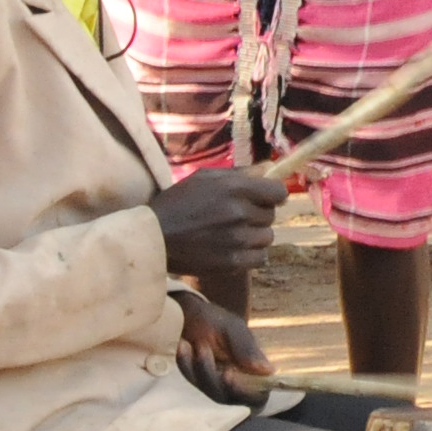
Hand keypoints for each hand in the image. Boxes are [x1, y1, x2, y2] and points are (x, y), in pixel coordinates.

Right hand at [150, 164, 284, 281]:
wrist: (153, 238)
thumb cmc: (177, 204)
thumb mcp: (204, 178)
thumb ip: (239, 173)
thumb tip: (269, 167)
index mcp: (234, 188)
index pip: (278, 192)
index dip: (272, 195)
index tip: (264, 199)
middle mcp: (240, 213)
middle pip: (271, 215)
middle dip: (257, 215)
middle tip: (235, 218)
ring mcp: (237, 239)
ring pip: (267, 237)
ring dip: (254, 236)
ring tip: (231, 235)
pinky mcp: (232, 262)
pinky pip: (260, 258)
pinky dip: (250, 255)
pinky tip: (232, 250)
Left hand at [170, 286, 268, 400]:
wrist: (191, 316)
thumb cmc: (218, 321)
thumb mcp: (234, 329)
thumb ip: (247, 349)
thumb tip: (267, 371)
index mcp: (256, 373)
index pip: (258, 396)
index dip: (245, 392)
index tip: (228, 374)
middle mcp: (238, 384)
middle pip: (228, 398)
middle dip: (211, 374)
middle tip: (203, 348)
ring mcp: (217, 386)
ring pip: (208, 391)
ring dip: (199, 367)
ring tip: (195, 342)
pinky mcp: (198, 384)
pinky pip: (192, 382)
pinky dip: (186, 365)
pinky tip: (183, 346)